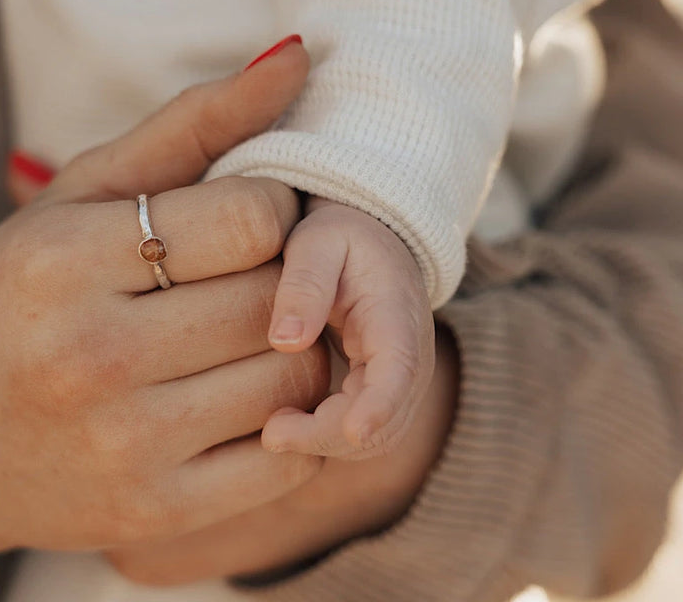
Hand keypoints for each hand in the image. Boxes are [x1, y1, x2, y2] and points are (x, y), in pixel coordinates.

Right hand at [0, 42, 324, 601]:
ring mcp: (126, 444)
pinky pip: (286, 461)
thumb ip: (192, 123)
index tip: (252, 225)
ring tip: (254, 337)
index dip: (275, 215)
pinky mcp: (155, 513)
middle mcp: (93, 354)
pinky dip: (294, 426)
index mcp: (66, 259)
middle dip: (289, 282)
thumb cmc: (17, 300)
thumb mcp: (79, 197)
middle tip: (261, 280)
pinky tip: (252, 400)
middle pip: (277, 299)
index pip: (251, 219)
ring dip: (297, 351)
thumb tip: (299, 53)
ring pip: (294, 377)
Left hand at [260, 199, 435, 458]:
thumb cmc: (341, 237)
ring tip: (273, 430)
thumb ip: (303, 286)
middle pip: (386, 419)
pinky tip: (289, 425)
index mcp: (397, 315)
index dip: (379, 406)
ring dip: (328, 444)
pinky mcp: (384, 393)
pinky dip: (330, 440)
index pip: (400, 370)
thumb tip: (285, 343)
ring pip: (377, 436)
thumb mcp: (317, 242)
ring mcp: (402, 380)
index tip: (352, 433)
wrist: (375, 240)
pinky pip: (366, 433)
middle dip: (330, 437)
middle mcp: (412, 357)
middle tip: (270, 433)